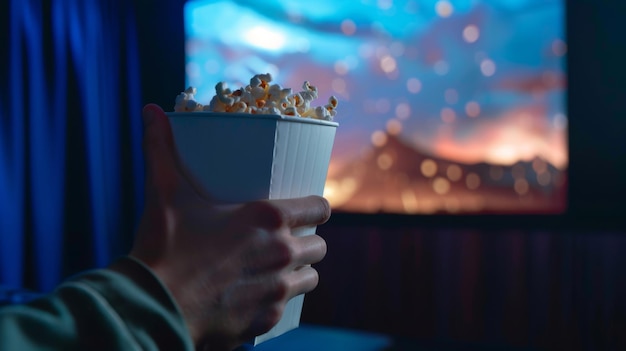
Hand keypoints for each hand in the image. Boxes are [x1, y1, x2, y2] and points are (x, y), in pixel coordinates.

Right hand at [130, 104, 330, 349]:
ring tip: (280, 268)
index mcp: (267, 218)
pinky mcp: (266, 318)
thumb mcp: (165, 192)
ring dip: (300, 271)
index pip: (318, 208)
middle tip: (288, 240)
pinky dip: (277, 300)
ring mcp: (276, 289)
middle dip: (308, 241)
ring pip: (310, 278)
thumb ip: (161, 149)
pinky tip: (259, 294)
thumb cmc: (163, 246)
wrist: (152, 306)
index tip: (311, 209)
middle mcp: (281, 253)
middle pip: (319, 246)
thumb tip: (151, 111)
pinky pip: (287, 307)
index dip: (318, 208)